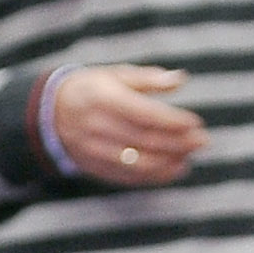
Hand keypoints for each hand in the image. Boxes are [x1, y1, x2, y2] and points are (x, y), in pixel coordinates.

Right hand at [52, 67, 206, 187]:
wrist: (50, 115)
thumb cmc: (92, 89)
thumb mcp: (115, 75)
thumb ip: (148, 79)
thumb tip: (180, 80)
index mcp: (104, 99)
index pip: (145, 114)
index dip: (173, 121)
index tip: (196, 123)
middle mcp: (97, 127)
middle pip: (145, 140)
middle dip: (178, 143)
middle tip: (203, 141)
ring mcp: (95, 152)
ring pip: (139, 163)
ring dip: (169, 162)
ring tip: (190, 156)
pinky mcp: (96, 169)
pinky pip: (130, 177)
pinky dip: (155, 176)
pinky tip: (175, 169)